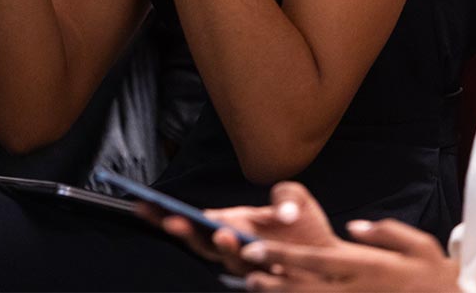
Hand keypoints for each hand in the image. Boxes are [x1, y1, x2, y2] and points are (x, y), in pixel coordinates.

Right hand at [149, 182, 341, 276]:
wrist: (334, 258)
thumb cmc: (308, 228)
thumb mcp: (297, 199)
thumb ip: (286, 196)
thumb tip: (281, 214)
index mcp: (231, 223)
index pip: (192, 220)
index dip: (165, 214)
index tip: (142, 203)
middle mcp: (234, 246)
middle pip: (199, 242)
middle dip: (184, 232)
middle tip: (171, 220)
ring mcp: (250, 264)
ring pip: (226, 258)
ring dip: (221, 246)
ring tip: (221, 231)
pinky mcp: (268, 279)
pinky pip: (254, 275)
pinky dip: (249, 262)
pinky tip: (248, 249)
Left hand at [240, 218, 460, 292]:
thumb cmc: (438, 277)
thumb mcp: (420, 246)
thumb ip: (386, 232)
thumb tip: (354, 227)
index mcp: (370, 267)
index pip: (317, 260)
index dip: (283, 256)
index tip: (256, 248)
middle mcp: (358, 291)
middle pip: (306, 288)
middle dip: (273, 280)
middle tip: (246, 271)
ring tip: (255, 287)